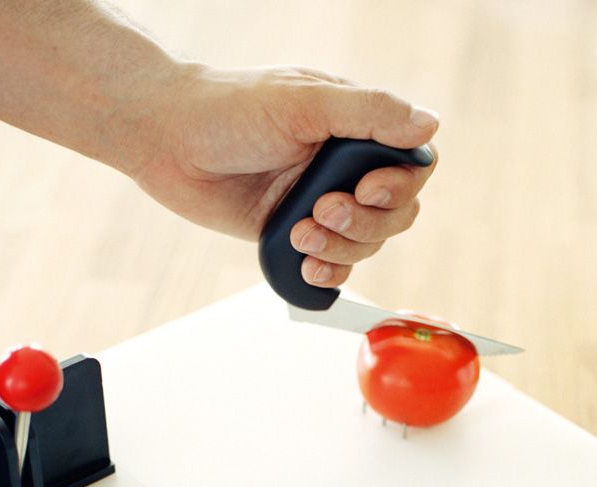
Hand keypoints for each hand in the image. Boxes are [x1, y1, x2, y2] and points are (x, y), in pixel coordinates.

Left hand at [131, 64, 438, 287]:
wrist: (168, 142)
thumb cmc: (229, 108)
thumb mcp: (304, 101)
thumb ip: (369, 113)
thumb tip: (429, 125)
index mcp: (355, 129)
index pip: (411, 165)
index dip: (400, 185)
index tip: (368, 187)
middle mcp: (343, 168)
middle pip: (395, 214)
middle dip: (365, 222)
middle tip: (323, 208)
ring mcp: (321, 205)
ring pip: (365, 246)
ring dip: (340, 248)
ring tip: (300, 230)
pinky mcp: (295, 235)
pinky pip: (332, 269)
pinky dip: (327, 274)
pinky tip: (305, 265)